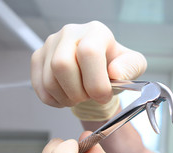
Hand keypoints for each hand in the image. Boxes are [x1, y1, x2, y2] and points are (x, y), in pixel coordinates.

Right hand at [31, 21, 146, 107]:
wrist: (99, 72)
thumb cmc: (115, 68)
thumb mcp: (133, 66)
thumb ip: (130, 68)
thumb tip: (115, 72)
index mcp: (96, 32)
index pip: (88, 53)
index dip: (95, 82)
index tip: (103, 95)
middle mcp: (71, 33)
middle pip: (62, 65)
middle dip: (78, 92)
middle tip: (90, 97)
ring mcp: (51, 44)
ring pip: (49, 79)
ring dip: (67, 98)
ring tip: (80, 97)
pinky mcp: (39, 57)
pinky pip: (39, 85)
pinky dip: (54, 100)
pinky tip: (67, 97)